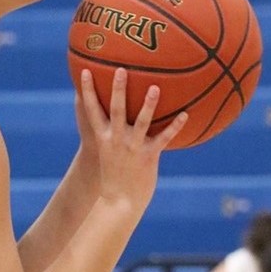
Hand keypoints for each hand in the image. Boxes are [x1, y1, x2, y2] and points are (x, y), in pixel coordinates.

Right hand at [77, 68, 188, 210]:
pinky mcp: (148, 157)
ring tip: (155, 87)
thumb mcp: (108, 153)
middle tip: (121, 69)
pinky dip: (175, 126)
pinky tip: (185, 114)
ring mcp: (133, 148)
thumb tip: (117, 117)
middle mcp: (116, 140)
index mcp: (104, 138)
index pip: (92, 110)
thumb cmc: (114, 175)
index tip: (85, 71)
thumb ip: (112, 133)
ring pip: (141, 122)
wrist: (119, 202)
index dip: (88, 90)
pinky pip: (163, 138)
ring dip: (148, 105)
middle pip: (116, 110)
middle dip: (117, 89)